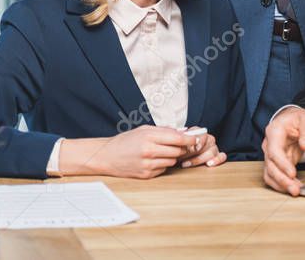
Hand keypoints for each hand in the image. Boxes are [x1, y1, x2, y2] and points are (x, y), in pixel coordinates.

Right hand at [61, 125, 198, 178]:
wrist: (107, 156)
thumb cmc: (126, 141)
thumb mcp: (144, 129)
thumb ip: (164, 130)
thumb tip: (184, 132)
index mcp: (149, 137)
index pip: (177, 138)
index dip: (190, 139)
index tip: (197, 138)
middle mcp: (149, 152)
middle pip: (177, 151)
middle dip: (182, 147)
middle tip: (183, 144)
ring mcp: (148, 165)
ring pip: (172, 161)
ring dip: (173, 156)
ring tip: (164, 151)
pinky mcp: (146, 175)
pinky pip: (164, 169)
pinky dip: (164, 164)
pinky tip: (155, 159)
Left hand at [176, 127, 227, 167]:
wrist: (181, 155)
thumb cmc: (179, 148)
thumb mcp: (177, 143)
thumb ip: (180, 142)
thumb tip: (181, 142)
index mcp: (199, 132)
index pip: (202, 134)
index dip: (198, 141)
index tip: (191, 148)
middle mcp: (208, 139)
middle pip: (207, 144)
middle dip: (194, 152)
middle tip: (183, 159)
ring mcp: (213, 147)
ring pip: (212, 152)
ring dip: (199, 159)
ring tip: (187, 164)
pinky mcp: (217, 156)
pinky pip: (222, 156)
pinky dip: (217, 160)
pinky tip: (209, 164)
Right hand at [262, 106, 304, 195]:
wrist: (293, 122)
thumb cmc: (298, 120)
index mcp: (274, 131)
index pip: (274, 151)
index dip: (282, 164)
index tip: (292, 174)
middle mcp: (269, 144)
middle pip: (270, 165)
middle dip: (282, 179)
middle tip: (295, 189)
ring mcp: (270, 155)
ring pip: (270, 174)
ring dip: (281, 184)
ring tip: (295, 191)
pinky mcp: (275, 163)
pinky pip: (274, 176)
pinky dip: (282, 184)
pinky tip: (293, 187)